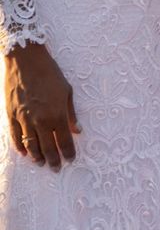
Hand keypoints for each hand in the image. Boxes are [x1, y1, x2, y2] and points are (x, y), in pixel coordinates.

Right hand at [4, 43, 80, 171]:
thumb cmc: (50, 74)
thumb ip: (71, 113)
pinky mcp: (11, 115)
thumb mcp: (67, 91)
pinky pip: (16, 136)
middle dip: (53, 159)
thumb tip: (77, 130)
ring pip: (31, 144)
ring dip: (37, 156)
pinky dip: (20, 146)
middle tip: (57, 168)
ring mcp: (24, 118)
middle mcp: (40, 119)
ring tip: (42, 164)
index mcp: (57, 114)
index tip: (71, 159)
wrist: (25, 61)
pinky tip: (25, 153)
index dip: (68, 152)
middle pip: (47, 147)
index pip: (64, 140)